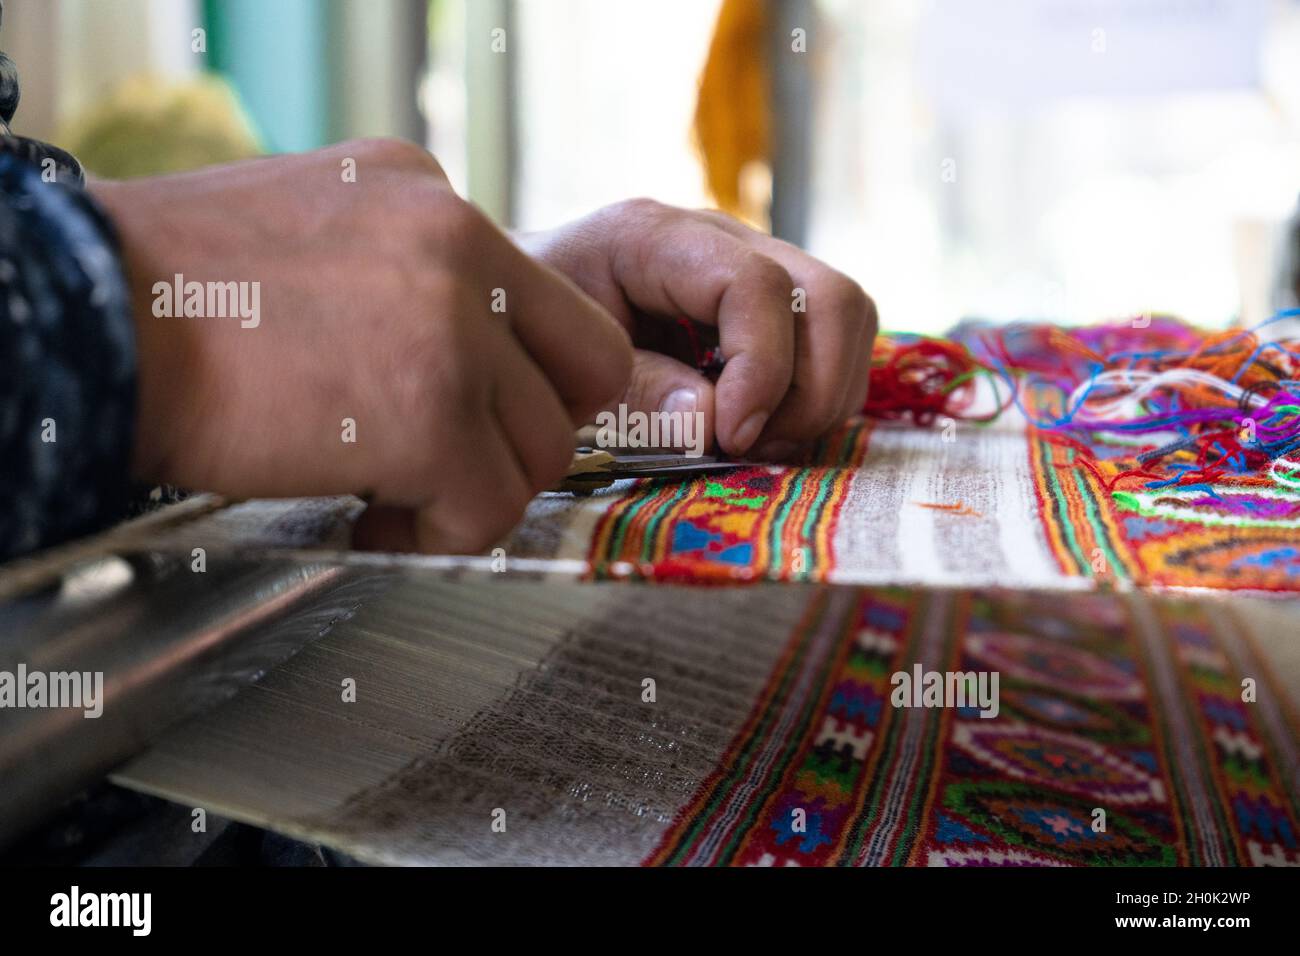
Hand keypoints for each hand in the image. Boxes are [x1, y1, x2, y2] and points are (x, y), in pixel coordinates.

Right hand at [91, 138, 631, 551]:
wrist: (82, 319)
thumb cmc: (167, 292)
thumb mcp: (307, 228)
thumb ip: (400, 268)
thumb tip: (456, 338)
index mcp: (426, 193)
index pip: (545, 299)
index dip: (523, 375)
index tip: (477, 413)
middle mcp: (458, 242)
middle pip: (584, 367)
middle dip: (526, 431)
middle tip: (456, 464)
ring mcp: (453, 327)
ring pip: (543, 446)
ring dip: (477, 488)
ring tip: (394, 497)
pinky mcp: (430, 414)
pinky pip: (489, 507)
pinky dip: (442, 533)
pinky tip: (374, 522)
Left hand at [519, 199, 876, 459]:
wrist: (510, 308)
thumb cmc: (528, 332)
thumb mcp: (564, 364)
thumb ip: (635, 393)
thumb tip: (718, 423)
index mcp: (656, 237)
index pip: (757, 285)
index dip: (762, 369)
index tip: (732, 436)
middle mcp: (720, 240)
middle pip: (830, 297)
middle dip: (812, 389)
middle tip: (752, 446)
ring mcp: (751, 266)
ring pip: (846, 319)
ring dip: (821, 396)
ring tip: (755, 440)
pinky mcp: (765, 306)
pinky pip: (830, 342)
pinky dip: (815, 394)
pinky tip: (760, 427)